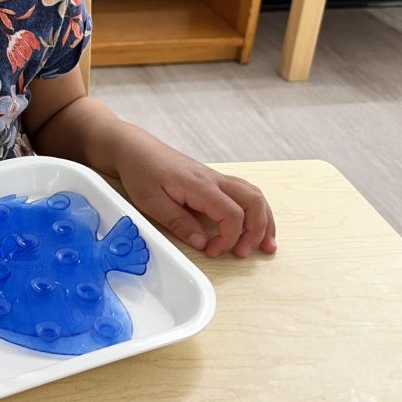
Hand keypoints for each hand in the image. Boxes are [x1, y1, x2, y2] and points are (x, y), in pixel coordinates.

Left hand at [114, 127, 276, 257]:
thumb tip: (202, 243)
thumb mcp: (152, 202)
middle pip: (253, 202)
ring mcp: (216, 178)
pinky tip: (254, 225)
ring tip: (265, 244)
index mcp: (200, 185)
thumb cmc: (141, 172)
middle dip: (257, 230)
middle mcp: (214, 179)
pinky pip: (245, 192)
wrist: (135, 149)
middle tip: (245, 252)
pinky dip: (255, 210)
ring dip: (263, 220)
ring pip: (254, 195)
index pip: (231, 214)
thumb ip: (179, 223)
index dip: (229, 238)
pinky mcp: (214, 180)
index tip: (213, 251)